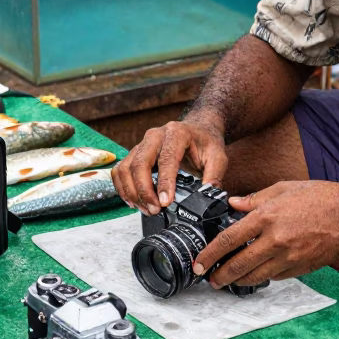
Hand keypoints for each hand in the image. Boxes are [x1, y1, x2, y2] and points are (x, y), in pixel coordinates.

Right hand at [111, 114, 227, 214]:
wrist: (198, 129)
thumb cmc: (206, 142)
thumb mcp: (218, 156)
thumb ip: (214, 176)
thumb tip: (207, 195)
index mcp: (176, 133)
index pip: (166, 159)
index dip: (164, 183)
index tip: (165, 202)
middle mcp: (155, 136)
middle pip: (140, 163)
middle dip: (144, 191)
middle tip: (155, 210)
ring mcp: (142, 144)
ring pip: (126, 168)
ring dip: (132, 192)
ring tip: (147, 209)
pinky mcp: (135, 153)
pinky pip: (120, 170)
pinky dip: (122, 188)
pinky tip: (133, 201)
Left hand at [193, 181, 338, 288]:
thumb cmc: (322, 197)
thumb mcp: (284, 188)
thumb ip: (255, 199)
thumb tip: (234, 204)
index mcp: (267, 216)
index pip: (229, 240)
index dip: (210, 254)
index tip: (200, 263)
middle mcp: (275, 239)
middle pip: (238, 265)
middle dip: (220, 276)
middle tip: (211, 280)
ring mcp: (289, 257)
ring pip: (256, 276)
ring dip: (239, 281)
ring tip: (229, 281)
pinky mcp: (301, 268)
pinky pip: (276, 277)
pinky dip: (263, 276)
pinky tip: (257, 274)